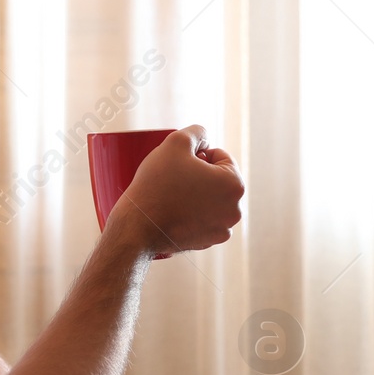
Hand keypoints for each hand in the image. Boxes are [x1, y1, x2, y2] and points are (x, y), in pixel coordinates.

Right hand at [109, 124, 243, 255]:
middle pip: (219, 180)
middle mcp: (235, 210)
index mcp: (234, 184)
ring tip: (174, 194)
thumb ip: (197, 131)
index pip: (221, 157)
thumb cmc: (157, 184)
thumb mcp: (176, 142)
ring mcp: (222, 229)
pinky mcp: (208, 243)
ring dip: (198, 194)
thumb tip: (205, 137)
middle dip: (200, 175)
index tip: (180, 163)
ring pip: (211, 200)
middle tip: (175, 177)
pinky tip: (174, 210)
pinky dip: (192, 213)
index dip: (199, 154)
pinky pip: (203, 219)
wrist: (138, 226)